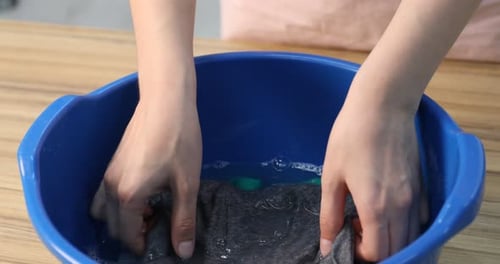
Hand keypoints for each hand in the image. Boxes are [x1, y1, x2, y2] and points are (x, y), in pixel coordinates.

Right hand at [90, 94, 201, 258]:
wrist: (166, 102)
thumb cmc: (179, 140)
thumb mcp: (186, 184)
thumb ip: (182, 220)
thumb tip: (183, 252)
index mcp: (127, 196)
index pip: (128, 236)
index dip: (144, 245)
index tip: (163, 242)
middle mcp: (110, 187)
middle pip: (114, 226)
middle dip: (134, 233)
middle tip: (161, 225)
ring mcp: (108, 173)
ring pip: (106, 210)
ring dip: (125, 218)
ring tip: (153, 209)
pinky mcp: (112, 162)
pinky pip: (107, 194)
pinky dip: (121, 203)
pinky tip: (146, 192)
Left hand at [319, 104, 426, 261]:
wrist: (382, 105)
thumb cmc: (351, 137)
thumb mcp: (331, 176)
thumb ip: (330, 214)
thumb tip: (326, 244)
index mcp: (375, 208)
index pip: (377, 254)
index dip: (360, 253)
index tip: (347, 234)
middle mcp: (401, 207)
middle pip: (396, 250)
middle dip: (375, 249)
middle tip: (356, 228)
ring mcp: (415, 196)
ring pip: (410, 237)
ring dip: (391, 239)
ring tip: (369, 218)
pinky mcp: (421, 184)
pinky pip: (419, 219)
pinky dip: (405, 225)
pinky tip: (387, 208)